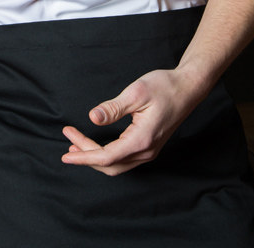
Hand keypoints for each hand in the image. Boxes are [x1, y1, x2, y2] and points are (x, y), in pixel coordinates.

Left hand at [60, 68, 204, 175]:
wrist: (188, 87)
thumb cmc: (164, 87)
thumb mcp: (136, 93)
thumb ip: (113, 108)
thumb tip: (92, 118)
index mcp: (142, 140)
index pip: (107, 157)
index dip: (84, 157)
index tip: (66, 155)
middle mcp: (146, 151)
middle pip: (110, 165)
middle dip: (86, 155)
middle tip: (68, 138)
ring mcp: (149, 151)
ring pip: (117, 165)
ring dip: (95, 158)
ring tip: (74, 147)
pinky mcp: (148, 146)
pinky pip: (123, 159)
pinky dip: (106, 156)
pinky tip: (94, 146)